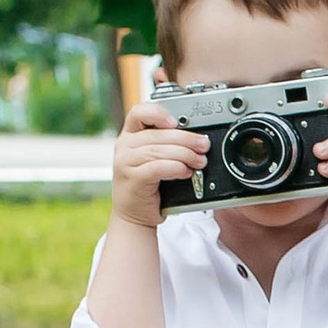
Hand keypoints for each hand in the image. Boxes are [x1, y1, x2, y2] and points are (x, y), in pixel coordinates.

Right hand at [109, 95, 206, 230]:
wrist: (134, 215)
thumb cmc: (149, 185)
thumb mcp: (155, 159)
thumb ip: (167, 144)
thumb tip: (197, 138)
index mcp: (130, 135)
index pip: (139, 113)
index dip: (158, 113)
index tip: (177, 122)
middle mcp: (124, 146)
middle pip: (157, 134)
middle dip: (186, 139)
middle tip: (203, 146)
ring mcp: (125, 162)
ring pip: (159, 150)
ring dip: (185, 155)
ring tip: (199, 161)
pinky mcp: (132, 178)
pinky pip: (157, 168)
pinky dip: (175, 168)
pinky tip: (185, 172)